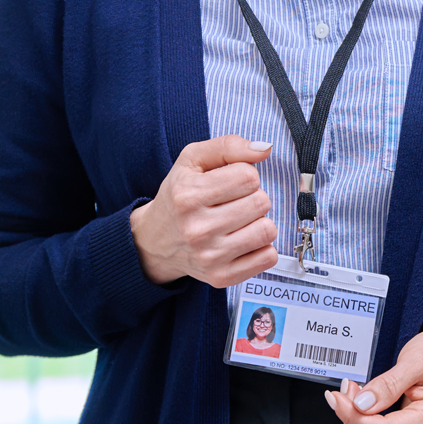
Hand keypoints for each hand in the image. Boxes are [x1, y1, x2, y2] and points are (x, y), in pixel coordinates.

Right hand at [129, 134, 277, 286]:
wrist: (154, 241)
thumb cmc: (178, 197)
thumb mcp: (192, 160)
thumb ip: (229, 146)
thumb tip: (264, 149)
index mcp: (188, 196)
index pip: (248, 177)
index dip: (245, 175)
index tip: (231, 182)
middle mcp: (197, 229)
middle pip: (261, 202)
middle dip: (253, 197)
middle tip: (234, 203)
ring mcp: (210, 256)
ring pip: (267, 230)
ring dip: (259, 222)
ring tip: (239, 222)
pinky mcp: (221, 276)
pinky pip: (267, 257)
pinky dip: (262, 247)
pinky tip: (243, 241)